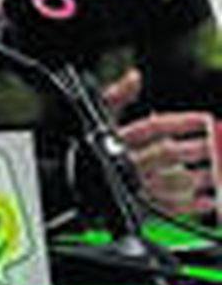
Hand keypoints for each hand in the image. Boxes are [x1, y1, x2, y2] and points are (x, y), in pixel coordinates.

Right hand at [104, 68, 214, 215]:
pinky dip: (193, 206)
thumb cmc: (94, 149)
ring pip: (174, 181)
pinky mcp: (141, 208)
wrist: (77, 188)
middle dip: (196, 149)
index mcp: (119, 140)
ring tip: (218, 171)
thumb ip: (117, 96)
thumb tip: (134, 75)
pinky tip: (209, 199)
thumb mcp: (100, 119)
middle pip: (168, 153)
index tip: (205, 119)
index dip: (181, 122)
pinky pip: (171, 208)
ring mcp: (137, 188)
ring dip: (201, 177)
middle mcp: (128, 164)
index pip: (154, 127)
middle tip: (217, 145)